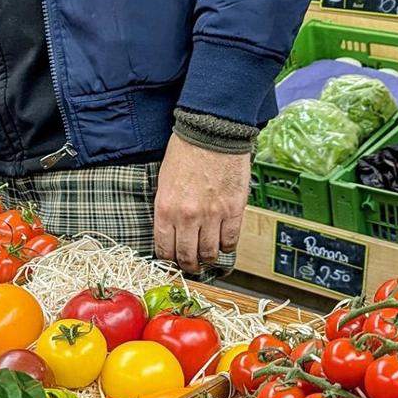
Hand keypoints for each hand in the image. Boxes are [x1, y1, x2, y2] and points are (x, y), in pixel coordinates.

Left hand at [153, 132, 250, 273]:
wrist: (211, 132)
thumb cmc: (185, 152)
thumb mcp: (164, 182)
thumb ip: (168, 209)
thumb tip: (172, 231)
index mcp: (165, 209)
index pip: (165, 249)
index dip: (169, 259)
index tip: (173, 260)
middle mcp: (187, 217)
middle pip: (188, 257)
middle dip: (189, 265)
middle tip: (192, 265)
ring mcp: (212, 215)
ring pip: (210, 253)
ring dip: (209, 258)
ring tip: (208, 256)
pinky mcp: (233, 210)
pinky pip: (231, 241)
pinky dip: (227, 247)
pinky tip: (224, 243)